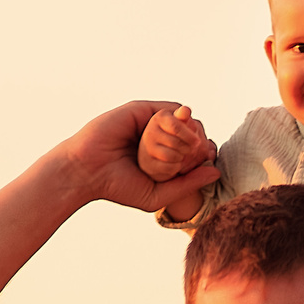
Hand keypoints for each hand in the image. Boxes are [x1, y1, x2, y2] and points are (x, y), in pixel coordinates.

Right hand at [54, 101, 221, 215]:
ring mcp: (147, 121)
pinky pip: (169, 110)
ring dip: (191, 131)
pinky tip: (178, 136)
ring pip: (183, 118)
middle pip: (191, 130)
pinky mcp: (140, 109)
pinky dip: (179, 121)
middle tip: (201, 152)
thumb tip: (217, 171)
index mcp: (158, 154)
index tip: (207, 160)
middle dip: (200, 140)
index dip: (203, 152)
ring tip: (189, 146)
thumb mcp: (158, 194)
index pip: (191, 147)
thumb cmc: (117, 186)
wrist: (86, 172)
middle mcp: (154, 136)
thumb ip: (187, 184)